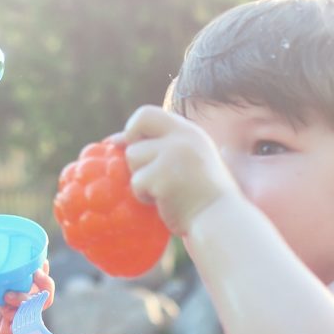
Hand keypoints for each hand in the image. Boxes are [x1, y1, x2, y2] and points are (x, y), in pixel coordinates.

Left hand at [0, 264, 54, 333]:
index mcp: (18, 290)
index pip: (39, 278)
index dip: (44, 268)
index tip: (39, 259)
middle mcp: (22, 304)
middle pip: (46, 293)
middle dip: (45, 281)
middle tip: (35, 274)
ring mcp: (19, 318)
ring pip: (37, 307)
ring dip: (26, 298)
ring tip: (8, 295)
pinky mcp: (11, 332)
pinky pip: (22, 322)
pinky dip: (15, 314)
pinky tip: (2, 310)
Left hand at [120, 105, 239, 234]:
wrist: (219, 220)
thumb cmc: (199, 195)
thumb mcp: (187, 159)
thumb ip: (159, 146)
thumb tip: (113, 140)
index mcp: (189, 131)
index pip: (146, 113)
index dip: (133, 129)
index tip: (132, 147)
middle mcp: (182, 137)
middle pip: (135, 129)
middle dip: (133, 149)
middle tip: (146, 170)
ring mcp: (173, 155)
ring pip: (133, 156)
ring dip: (141, 177)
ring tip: (163, 191)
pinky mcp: (163, 177)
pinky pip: (137, 182)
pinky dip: (144, 196)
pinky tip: (164, 203)